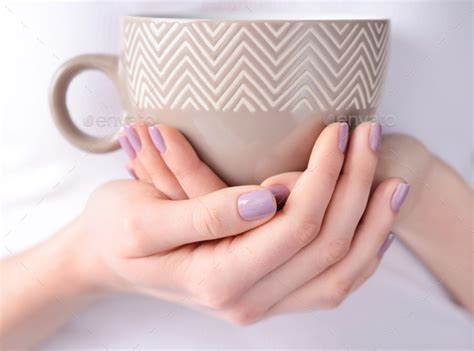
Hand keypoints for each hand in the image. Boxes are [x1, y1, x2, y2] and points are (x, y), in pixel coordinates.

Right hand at [115, 121, 408, 322]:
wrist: (105, 258)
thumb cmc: (116, 231)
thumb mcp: (144, 217)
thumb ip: (204, 215)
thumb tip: (267, 200)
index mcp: (217, 279)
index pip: (294, 227)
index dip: (324, 178)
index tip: (337, 134)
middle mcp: (246, 299)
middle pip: (326, 246)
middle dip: (355, 187)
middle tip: (368, 138)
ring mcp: (259, 300)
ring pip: (339, 272)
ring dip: (370, 225)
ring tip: (391, 182)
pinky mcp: (265, 290)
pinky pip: (329, 282)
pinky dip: (359, 253)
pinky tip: (374, 225)